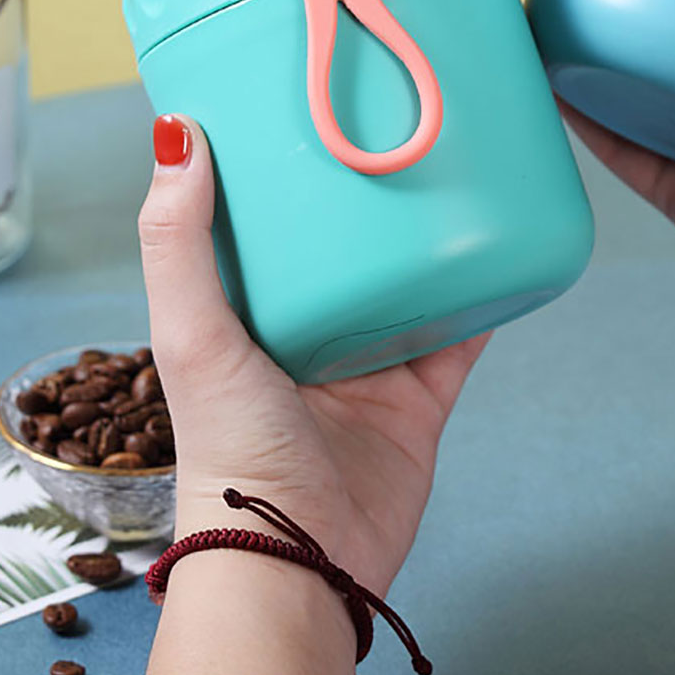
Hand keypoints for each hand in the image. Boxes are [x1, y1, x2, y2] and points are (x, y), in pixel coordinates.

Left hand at [137, 117, 488, 597]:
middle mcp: (311, 338)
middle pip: (346, 255)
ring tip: (452, 177)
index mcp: (250, 319)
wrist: (302, 558)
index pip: (267, 233)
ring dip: (428, 241)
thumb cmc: (232, 454)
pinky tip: (497, 251)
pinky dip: (481, 298)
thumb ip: (179, 243)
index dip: (281, 179)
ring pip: (409, 286)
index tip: (302, 116)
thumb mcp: (193, 335)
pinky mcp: (421, 397)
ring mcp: (370, 367)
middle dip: (367, 203)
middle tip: (393, 136)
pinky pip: (461, 335)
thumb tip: (177, 136)